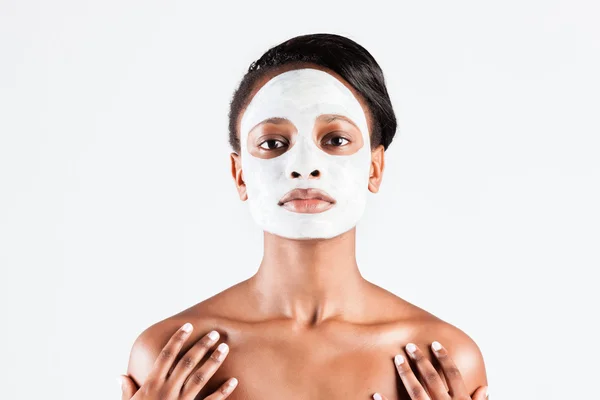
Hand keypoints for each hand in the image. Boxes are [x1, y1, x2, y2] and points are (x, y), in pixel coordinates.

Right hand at [118, 322, 237, 399]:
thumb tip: (120, 376)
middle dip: (201, 346)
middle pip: (187, 363)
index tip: (189, 326)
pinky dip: (223, 392)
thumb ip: (127, 391)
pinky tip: (233, 381)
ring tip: (224, 348)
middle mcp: (167, 391)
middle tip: (215, 333)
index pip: (166, 356)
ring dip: (213, 361)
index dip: (177, 339)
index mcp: (152, 385)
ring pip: (200, 378)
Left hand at [373, 341, 487, 399]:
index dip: (444, 358)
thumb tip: (485, 389)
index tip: (435, 344)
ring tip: (398, 359)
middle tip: (409, 346)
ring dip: (406, 374)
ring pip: (417, 391)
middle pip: (433, 378)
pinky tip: (376, 394)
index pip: (453, 375)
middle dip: (421, 360)